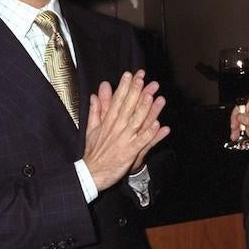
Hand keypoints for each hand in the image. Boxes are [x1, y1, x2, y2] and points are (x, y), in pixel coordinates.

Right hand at [85, 70, 169, 190]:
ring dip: (145, 108)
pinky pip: (141, 141)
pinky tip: (158, 124)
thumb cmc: (93, 152)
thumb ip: (95, 110)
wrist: (91, 173)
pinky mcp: (130, 152)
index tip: (130, 74)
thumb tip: (95, 94)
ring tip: (153, 96)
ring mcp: (124, 140)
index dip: (124, 87)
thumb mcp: (91, 128)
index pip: (117, 100)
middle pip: (128, 106)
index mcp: (108, 122)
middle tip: (144, 78)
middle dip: (136, 91)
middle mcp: (116, 128)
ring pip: (136, 121)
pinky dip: (149, 133)